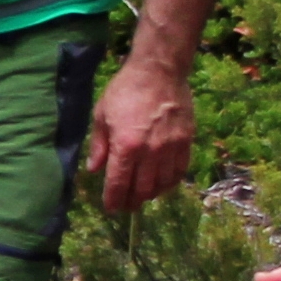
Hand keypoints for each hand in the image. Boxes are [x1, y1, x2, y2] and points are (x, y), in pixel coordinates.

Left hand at [86, 56, 194, 214]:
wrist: (159, 72)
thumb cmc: (125, 91)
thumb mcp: (102, 115)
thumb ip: (99, 146)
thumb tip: (94, 169)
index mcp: (126, 145)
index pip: (119, 182)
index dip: (114, 199)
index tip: (111, 208)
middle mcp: (151, 151)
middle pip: (142, 188)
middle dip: (132, 201)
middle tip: (125, 206)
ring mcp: (171, 148)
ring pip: (162, 183)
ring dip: (151, 195)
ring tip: (141, 197)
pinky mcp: (187, 142)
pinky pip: (180, 171)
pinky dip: (170, 183)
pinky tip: (162, 185)